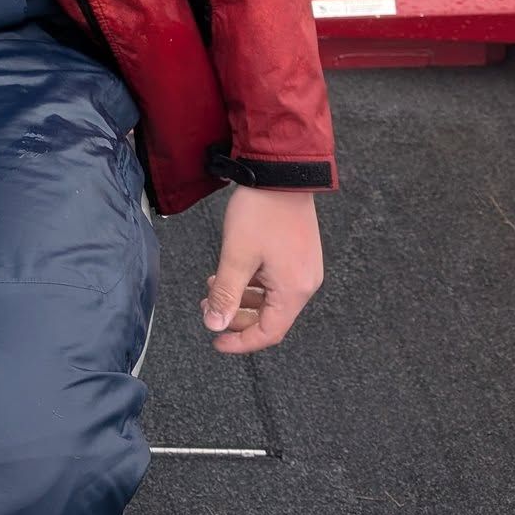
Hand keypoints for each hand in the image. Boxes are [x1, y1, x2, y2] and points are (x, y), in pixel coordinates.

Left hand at [201, 187, 322, 354]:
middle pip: (270, 317)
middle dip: (237, 317)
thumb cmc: (261, 212)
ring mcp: (303, 268)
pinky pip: (274, 281)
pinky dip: (251, 283)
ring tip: (213, 287)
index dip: (241, 342)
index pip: (269, 333)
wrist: (281, 172)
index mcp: (294, 290)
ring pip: (270, 299)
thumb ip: (226, 294)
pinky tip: (230, 273)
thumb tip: (215, 325)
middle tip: (210, 309)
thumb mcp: (236, 255)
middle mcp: (305, 283)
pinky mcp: (298, 254)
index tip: (217, 342)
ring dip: (241, 298)